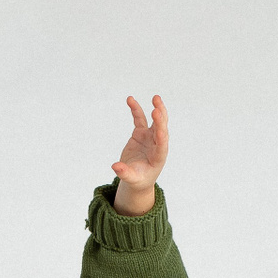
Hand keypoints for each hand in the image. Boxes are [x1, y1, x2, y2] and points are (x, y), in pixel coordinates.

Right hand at [111, 96, 168, 214]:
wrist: (137, 176)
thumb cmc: (138, 180)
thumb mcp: (132, 179)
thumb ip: (125, 173)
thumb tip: (115, 166)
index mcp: (158, 157)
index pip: (162, 146)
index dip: (161, 138)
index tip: (160, 130)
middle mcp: (157, 145)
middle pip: (161, 130)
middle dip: (160, 120)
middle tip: (157, 109)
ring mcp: (150, 137)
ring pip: (155, 121)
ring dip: (157, 109)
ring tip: (156, 97)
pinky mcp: (141, 133)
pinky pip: (139, 119)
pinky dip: (136, 110)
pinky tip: (130, 100)